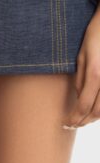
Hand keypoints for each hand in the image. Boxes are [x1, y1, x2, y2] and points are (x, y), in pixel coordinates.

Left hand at [64, 5, 99, 128]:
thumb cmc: (96, 36)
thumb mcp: (82, 56)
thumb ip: (80, 79)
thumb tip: (78, 99)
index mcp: (95, 73)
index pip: (83, 105)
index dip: (74, 118)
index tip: (66, 124)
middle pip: (97, 111)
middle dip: (84, 121)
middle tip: (72, 125)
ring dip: (94, 118)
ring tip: (82, 120)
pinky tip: (94, 110)